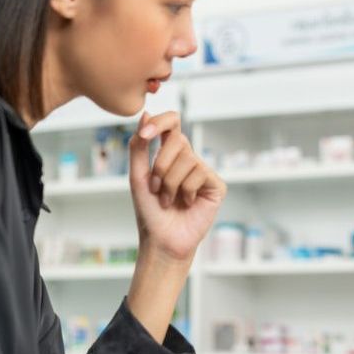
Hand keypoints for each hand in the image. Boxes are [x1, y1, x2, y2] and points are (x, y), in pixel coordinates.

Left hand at [129, 111, 225, 261]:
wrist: (162, 239)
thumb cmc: (149, 211)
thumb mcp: (137, 175)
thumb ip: (139, 146)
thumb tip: (146, 114)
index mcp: (170, 153)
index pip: (172, 123)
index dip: (160, 122)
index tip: (145, 134)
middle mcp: (189, 158)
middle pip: (178, 140)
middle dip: (160, 166)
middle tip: (156, 189)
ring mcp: (203, 171)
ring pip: (187, 159)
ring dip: (170, 183)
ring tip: (169, 200)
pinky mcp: (216, 184)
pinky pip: (199, 173)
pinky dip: (186, 191)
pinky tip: (187, 204)